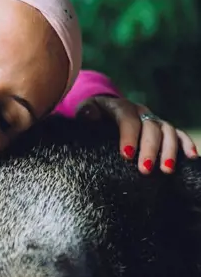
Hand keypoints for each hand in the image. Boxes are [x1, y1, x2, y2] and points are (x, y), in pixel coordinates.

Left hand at [76, 95, 197, 174]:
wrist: (106, 110)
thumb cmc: (94, 115)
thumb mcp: (86, 111)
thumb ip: (86, 112)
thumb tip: (90, 115)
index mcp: (121, 106)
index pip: (127, 118)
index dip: (128, 135)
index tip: (127, 155)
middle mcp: (141, 111)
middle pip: (150, 127)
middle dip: (149, 148)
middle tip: (145, 169)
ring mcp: (154, 120)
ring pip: (167, 131)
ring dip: (169, 150)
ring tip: (166, 169)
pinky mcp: (164, 129)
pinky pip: (179, 134)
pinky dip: (186, 144)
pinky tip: (191, 157)